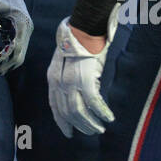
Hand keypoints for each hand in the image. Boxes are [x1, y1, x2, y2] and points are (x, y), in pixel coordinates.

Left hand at [0, 0, 32, 74]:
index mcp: (21, 24)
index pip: (15, 50)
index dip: (1, 60)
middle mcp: (25, 30)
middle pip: (17, 58)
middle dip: (0, 67)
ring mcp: (21, 31)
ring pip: (15, 56)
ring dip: (0, 64)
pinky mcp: (15, 31)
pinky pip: (10, 50)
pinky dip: (0, 57)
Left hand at [48, 15, 116, 136]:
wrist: (87, 28)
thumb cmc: (81, 44)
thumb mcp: (67, 63)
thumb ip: (67, 80)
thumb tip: (76, 100)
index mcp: (52, 76)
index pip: (55, 106)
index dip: (62, 122)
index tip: (69, 133)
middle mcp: (58, 81)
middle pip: (67, 111)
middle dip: (79, 126)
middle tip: (92, 132)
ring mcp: (71, 81)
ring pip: (78, 111)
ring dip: (90, 123)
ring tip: (100, 129)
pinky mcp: (85, 79)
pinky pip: (93, 103)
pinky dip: (101, 113)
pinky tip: (108, 118)